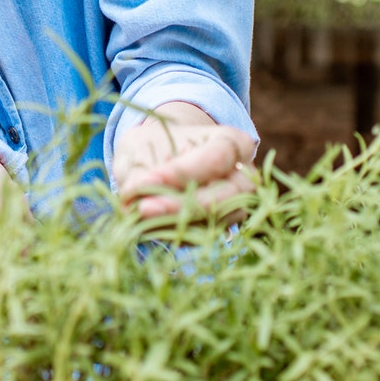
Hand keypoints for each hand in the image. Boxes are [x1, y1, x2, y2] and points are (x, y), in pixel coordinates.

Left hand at [114, 103, 255, 219]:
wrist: (158, 160)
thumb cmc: (154, 146)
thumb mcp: (142, 149)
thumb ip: (142, 172)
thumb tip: (135, 197)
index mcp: (233, 143)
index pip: (218, 158)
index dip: (183, 171)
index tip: (148, 179)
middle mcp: (244, 177)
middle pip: (223, 197)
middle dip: (182, 205)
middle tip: (143, 207)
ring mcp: (236, 207)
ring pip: (212, 222)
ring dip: (174, 223)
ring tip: (139, 214)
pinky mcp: (221, 230)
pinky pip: (199, 237)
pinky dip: (171, 232)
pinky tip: (147, 223)